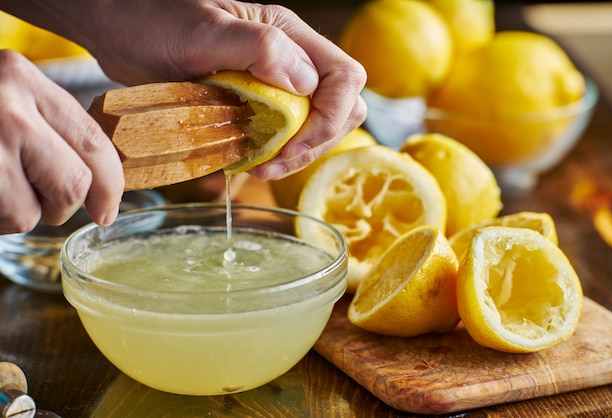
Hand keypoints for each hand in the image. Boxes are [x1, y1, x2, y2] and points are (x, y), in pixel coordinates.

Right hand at [0, 50, 123, 233]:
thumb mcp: (10, 98)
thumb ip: (52, 126)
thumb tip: (100, 178)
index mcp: (25, 79)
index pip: (94, 143)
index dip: (110, 186)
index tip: (106, 210)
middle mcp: (5, 108)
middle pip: (71, 186)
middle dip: (64, 207)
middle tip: (45, 203)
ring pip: (31, 214)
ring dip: (19, 215)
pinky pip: (1, 221)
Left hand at [82, 0, 366, 179]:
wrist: (122, 29)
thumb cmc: (155, 20)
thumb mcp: (203, 32)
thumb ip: (259, 48)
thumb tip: (305, 84)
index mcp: (288, 35)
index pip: (344, 79)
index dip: (329, 119)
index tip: (290, 147)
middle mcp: (290, 59)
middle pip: (340, 107)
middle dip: (315, 142)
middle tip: (272, 165)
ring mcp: (275, 82)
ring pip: (316, 125)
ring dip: (297, 154)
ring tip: (259, 168)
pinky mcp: (257, 102)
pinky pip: (286, 134)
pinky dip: (276, 154)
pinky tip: (250, 162)